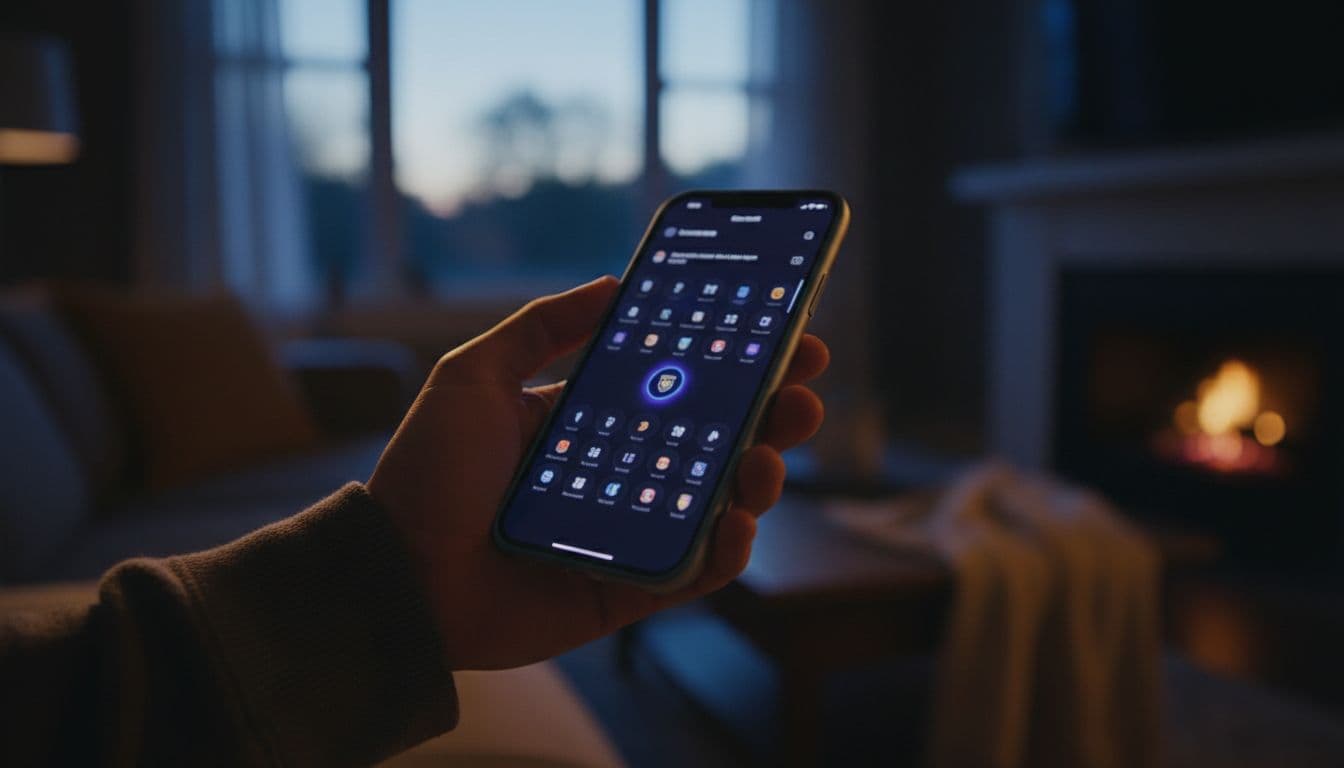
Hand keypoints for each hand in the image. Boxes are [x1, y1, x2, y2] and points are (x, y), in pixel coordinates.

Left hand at [368, 276, 827, 669]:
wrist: (394, 577)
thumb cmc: (427, 475)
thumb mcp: (473, 378)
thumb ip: (541, 328)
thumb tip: (612, 282)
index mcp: (587, 422)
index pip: (676, 385)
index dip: (732, 360)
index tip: (781, 332)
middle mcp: (618, 474)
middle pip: (713, 441)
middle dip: (768, 413)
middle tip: (802, 391)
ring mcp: (628, 534)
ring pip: (718, 504)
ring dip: (759, 476)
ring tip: (769, 454)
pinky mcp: (628, 591)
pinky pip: (694, 572)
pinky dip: (727, 549)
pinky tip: (738, 521)